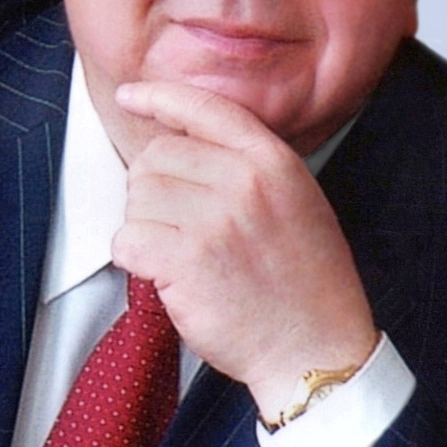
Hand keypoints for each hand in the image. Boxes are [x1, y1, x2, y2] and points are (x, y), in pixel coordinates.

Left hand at [111, 81, 377, 419]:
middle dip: (152, 191)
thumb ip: (249, 164)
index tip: (129, 96)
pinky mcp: (187, 259)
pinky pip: (128, 238)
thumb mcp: (297, 201)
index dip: (158, 96)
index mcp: (273, 160)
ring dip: (145, 228)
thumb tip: (184, 139)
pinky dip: (134, 259)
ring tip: (183, 257)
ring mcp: (216, 219)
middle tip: (179, 229)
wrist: (318, 350)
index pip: (204, 107)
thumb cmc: (305, 282)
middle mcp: (245, 180)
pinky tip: (164, 276)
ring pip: (137, 198)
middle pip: (156, 157)